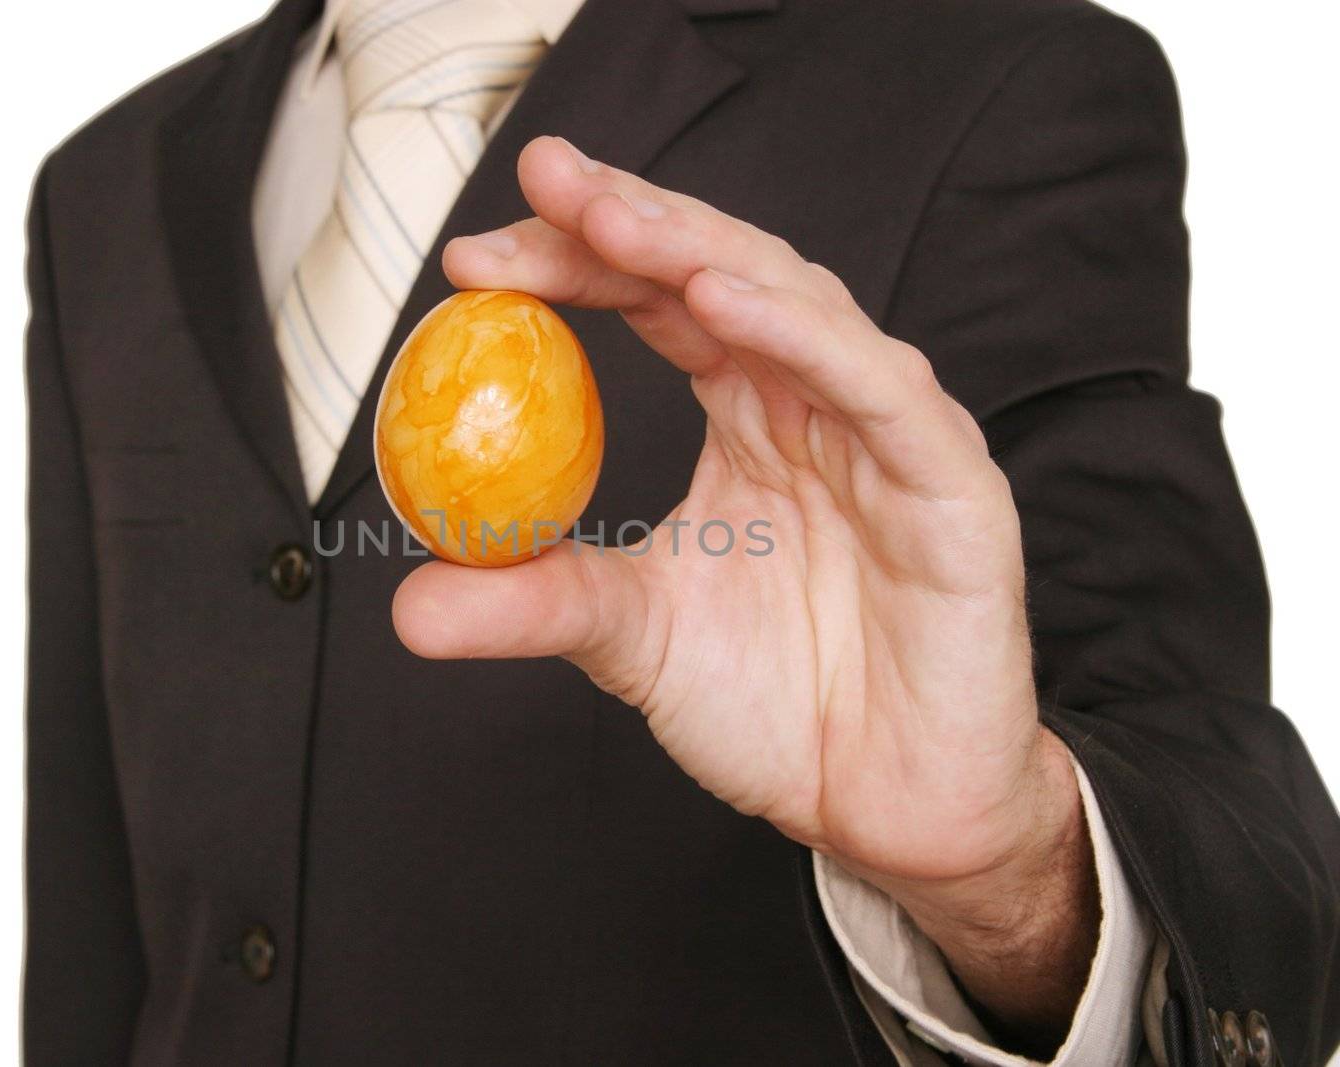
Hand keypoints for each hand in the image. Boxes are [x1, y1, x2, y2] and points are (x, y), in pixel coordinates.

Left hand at [393, 136, 1096, 1046]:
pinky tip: (724, 301)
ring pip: (801, 306)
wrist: (887, 804)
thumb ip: (537, 601)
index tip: (473, 260)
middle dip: (631, 218)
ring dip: (704, 252)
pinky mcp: (951, 483)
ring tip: (612, 220)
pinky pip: (882, 393)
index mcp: (749, 415)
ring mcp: (887, 432)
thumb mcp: (632, 639)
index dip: (572, 265)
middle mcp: (816, 401)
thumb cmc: (782, 705)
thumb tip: (408, 602)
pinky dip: (806, 339)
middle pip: (723, 273)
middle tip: (543, 176)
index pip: (658, 304)